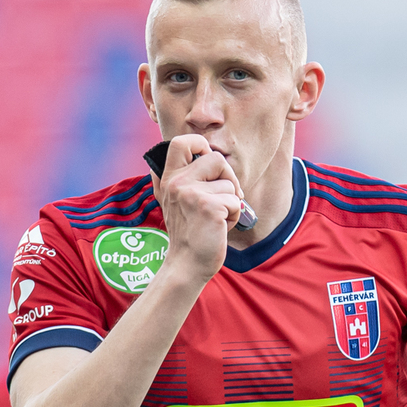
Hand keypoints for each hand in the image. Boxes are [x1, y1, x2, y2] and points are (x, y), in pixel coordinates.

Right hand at [153, 134, 243, 284]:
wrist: (186, 264)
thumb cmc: (189, 232)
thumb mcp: (177, 201)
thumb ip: (187, 178)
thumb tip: (208, 154)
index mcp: (169, 178)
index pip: (182, 142)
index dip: (201, 144)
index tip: (208, 160)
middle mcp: (177, 182)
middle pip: (217, 159)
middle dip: (228, 177)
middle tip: (224, 197)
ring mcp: (192, 194)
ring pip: (230, 184)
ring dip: (231, 202)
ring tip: (216, 219)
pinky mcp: (209, 207)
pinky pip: (236, 201)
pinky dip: (235, 216)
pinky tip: (219, 227)